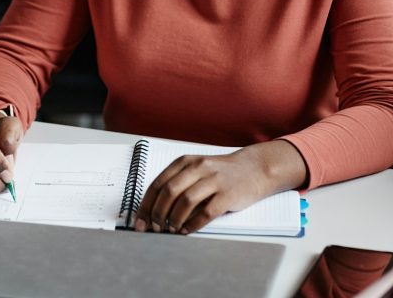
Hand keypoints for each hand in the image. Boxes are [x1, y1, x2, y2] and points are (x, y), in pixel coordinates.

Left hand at [134, 140, 306, 233]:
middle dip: (157, 213)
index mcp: (185, 162)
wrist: (253, 168)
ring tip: (170, 230)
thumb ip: (177, 184)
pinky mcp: (228, 194)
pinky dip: (193, 224)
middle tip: (154, 228)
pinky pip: (207, 212)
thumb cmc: (220, 173)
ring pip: (186, 201)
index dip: (146, 204)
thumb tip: (153, 211)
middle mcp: (198, 168)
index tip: (139, 221)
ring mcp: (214, 180)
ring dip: (174, 219)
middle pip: (169, 192)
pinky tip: (187, 231)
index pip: (158, 183)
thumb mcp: (196, 170)